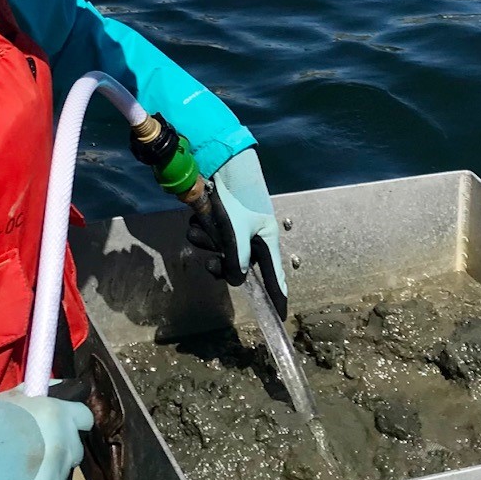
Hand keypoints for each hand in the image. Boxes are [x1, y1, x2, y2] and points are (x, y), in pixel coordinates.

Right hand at [0, 389, 93, 479]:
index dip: (69, 422)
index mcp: (58, 416)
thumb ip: (36, 398)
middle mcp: (63, 448)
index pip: (84, 418)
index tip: (56, 429)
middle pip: (74, 451)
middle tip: (31, 457)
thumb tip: (56, 391)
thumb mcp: (9, 399)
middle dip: (58, 453)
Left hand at [186, 147, 287, 314]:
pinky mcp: (217, 219)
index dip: (277, 294)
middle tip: (211, 263)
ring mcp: (233, 227)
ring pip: (216, 249)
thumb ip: (238, 260)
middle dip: (220, 262)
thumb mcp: (238, 233)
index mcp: (265, 237)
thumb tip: (238, 280)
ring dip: (207, 241)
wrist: (218, 165)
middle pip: (236, 264)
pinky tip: (199, 217)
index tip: (281, 315)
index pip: (274, 273)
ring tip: (205, 226)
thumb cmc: (236, 198)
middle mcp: (251, 235)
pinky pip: (205, 235)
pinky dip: (200, 228)